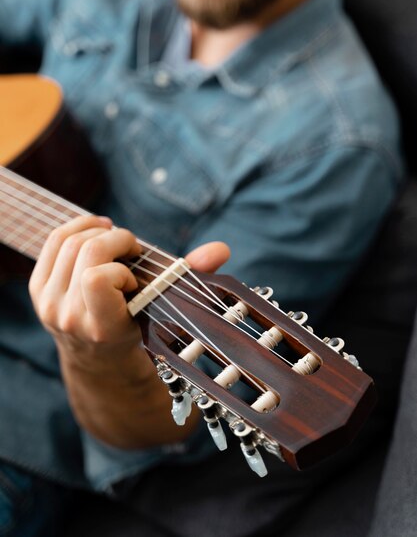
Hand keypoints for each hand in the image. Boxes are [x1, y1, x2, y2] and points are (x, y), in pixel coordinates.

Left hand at [29, 215, 229, 447]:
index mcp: (104, 328)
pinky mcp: (37, 290)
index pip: (97, 279)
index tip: (134, 279)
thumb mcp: (165, 310)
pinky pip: (53, 242)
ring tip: (115, 239)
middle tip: (131, 249)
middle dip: (115, 239)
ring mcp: (49, 305)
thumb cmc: (139, 329)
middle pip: (87, 250)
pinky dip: (76, 228)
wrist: (99, 360)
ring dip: (97, 232)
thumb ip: (192, 277)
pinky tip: (95, 232)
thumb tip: (222, 249)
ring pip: (69, 242)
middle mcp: (70, 319)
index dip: (119, 268)